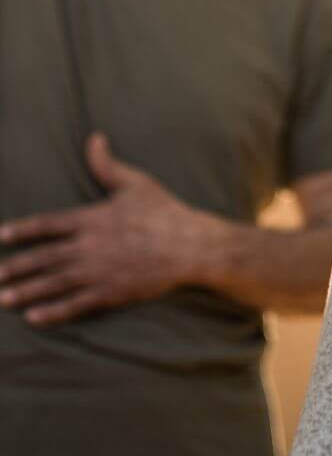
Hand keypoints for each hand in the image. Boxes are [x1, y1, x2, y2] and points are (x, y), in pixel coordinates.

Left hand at [0, 134, 204, 325]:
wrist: (188, 246)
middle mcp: (89, 247)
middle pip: (44, 258)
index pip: (48, 225)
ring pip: (53, 284)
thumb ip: (107, 165)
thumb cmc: (163, 211)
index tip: (0, 236)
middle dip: (15, 268)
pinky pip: (75, 305)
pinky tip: (34, 317)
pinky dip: (53, 312)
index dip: (22, 231)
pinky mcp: (109, 294)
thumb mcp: (135, 182)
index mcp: (92, 219)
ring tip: (2, 299)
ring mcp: (97, 273)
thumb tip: (93, 138)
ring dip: (26, 292)